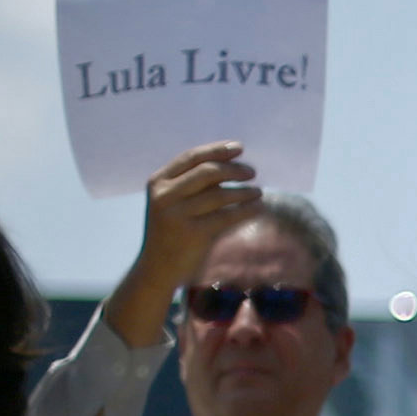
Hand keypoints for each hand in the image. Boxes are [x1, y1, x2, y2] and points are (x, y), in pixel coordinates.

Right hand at [136, 143, 263, 297]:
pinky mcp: (194, 234)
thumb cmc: (172, 231)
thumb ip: (192, 184)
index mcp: (158, 182)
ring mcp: (177, 215)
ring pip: (221, 195)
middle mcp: (165, 196)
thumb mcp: (173, 202)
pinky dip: (247, 210)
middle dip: (234, 169)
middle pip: (208, 172)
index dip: (217, 150)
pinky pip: (228, 216)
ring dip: (245, 191)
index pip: (192, 157)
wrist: (157, 268)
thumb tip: (231, 164)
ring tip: (258, 192)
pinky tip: (258, 207)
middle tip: (252, 172)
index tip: (239, 148)